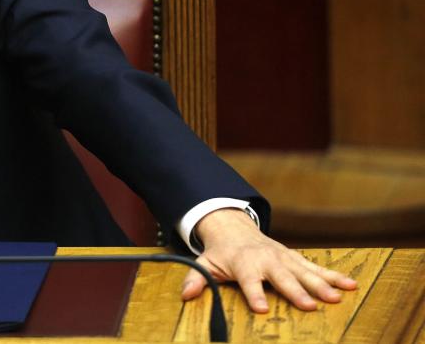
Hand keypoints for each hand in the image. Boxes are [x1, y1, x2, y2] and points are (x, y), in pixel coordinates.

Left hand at [180, 208, 357, 312]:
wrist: (235, 229)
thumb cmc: (221, 253)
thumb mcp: (204, 263)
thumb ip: (196, 279)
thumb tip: (185, 294)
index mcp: (243, 263)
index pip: (248, 280)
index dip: (254, 293)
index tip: (261, 307)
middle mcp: (266, 260)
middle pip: (282, 277)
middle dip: (295, 291)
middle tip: (309, 306)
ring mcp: (283, 258)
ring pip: (304, 272)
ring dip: (321, 284)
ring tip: (337, 297)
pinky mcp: (295, 259)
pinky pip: (316, 268)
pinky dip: (334, 275)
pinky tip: (351, 285)